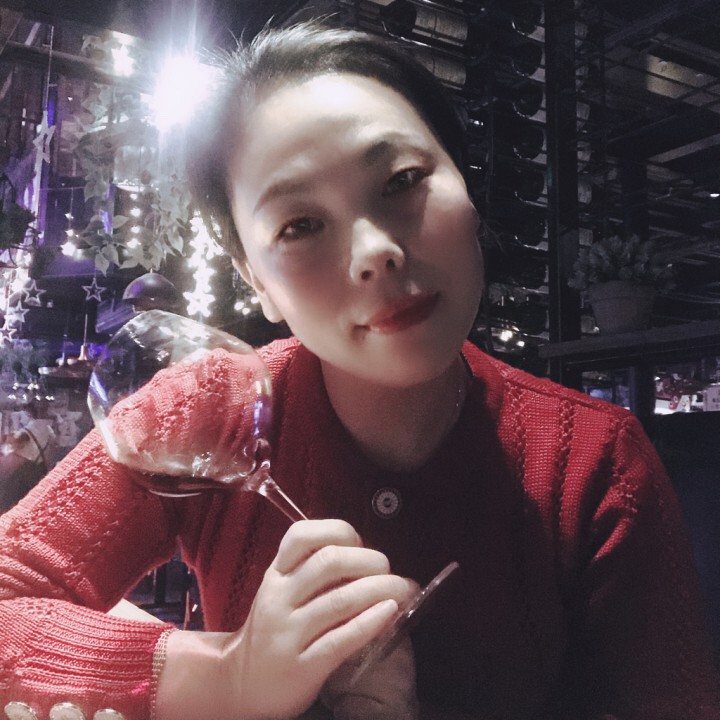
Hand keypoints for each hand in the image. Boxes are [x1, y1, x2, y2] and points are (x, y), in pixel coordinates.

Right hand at [222, 519, 413, 719]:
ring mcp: (288, 633)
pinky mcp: (302, 666)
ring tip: (403, 589)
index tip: (359, 543)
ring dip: (380, 589)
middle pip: (328, 562)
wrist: (243, 684)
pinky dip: (370, 622)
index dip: (338, 531)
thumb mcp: (284, 593)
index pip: (302, 535)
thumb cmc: (275, 630)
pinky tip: (390, 612)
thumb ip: (313, 573)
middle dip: (368, 560)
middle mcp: (279, 598)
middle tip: (388, 569)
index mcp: (276, 574)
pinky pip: (341, 639)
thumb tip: (371, 560)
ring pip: (340, 600)